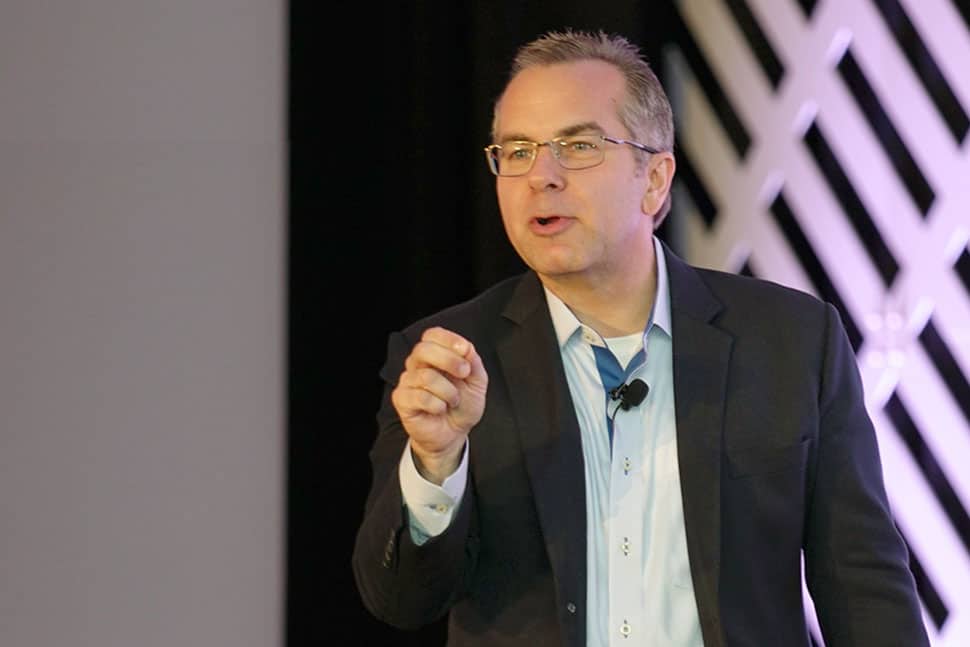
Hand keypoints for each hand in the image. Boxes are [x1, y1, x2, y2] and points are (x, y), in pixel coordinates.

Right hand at [391, 327, 487, 483]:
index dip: (449, 339)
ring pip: (426, 377)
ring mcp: (407, 382)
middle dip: (449, 360)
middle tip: (464, 374)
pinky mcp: (402, 400)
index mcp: (434, 355)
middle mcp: (417, 365)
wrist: (453, 433)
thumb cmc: (462, 405)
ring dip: (448, 391)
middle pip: (423, 349)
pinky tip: (440, 409)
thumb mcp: (477, 382)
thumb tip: (467, 348)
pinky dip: (438, 405)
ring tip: (453, 401)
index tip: (466, 350)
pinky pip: (420, 397)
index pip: (432, 335)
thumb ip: (473, 362)